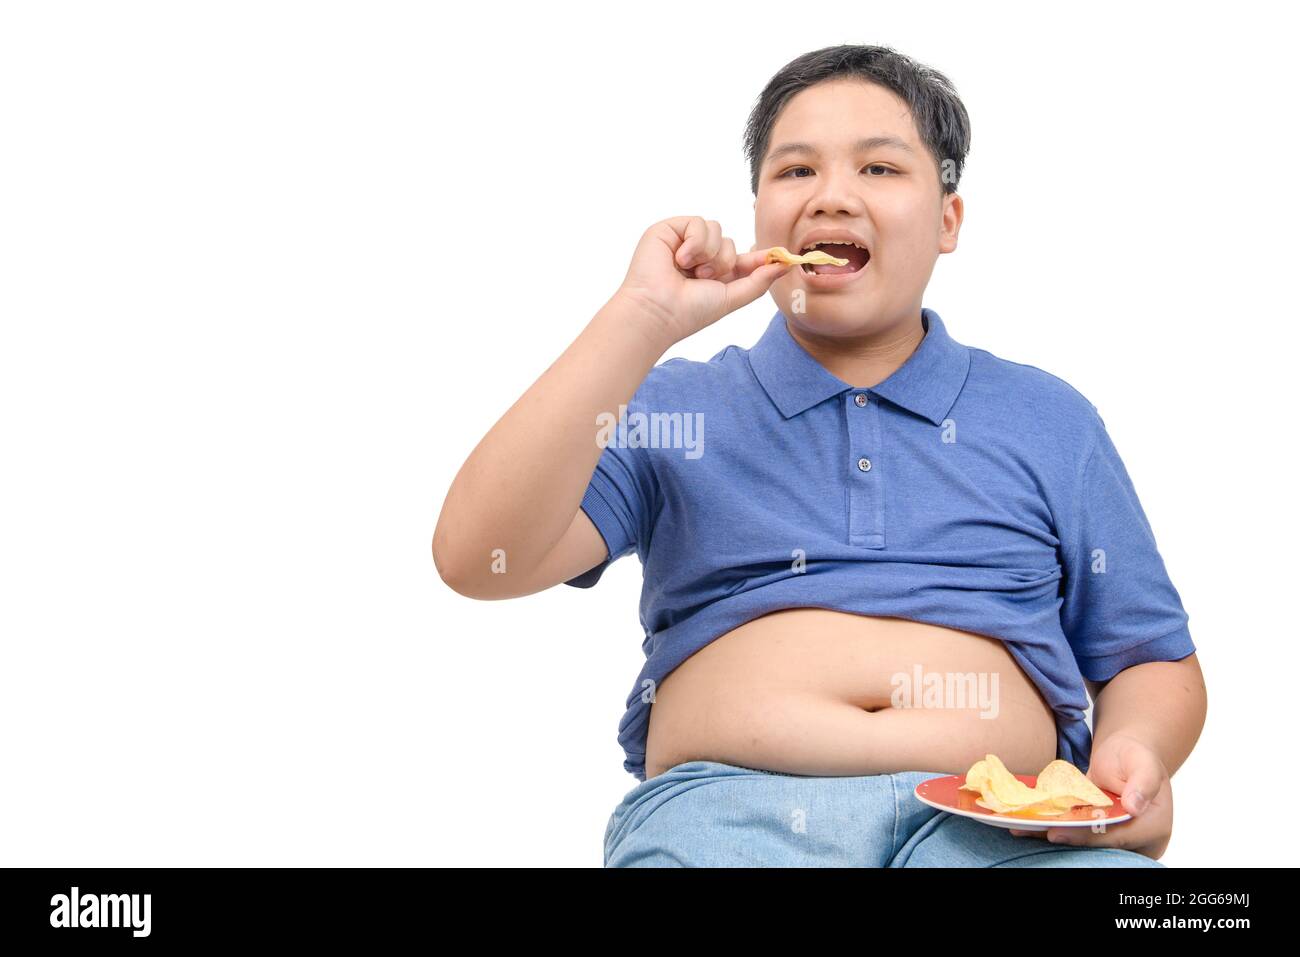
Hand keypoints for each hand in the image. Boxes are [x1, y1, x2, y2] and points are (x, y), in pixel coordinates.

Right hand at [615, 216, 793, 345]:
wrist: (659, 311)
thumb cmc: (689, 311)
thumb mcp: (732, 297)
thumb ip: (759, 281)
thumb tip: (786, 264)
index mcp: (713, 273)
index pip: (741, 258)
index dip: (759, 257)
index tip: (782, 256)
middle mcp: (699, 256)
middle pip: (730, 242)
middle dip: (724, 262)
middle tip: (705, 278)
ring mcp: (684, 242)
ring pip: (716, 230)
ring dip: (709, 253)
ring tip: (690, 270)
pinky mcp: (669, 230)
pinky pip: (698, 222)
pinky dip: (694, 243)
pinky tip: (679, 259)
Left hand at [1008, 733, 1172, 859]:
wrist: (1126, 755)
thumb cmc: (1137, 756)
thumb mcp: (1144, 763)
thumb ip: (1143, 783)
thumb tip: (1134, 806)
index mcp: (1154, 828)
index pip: (1117, 838)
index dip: (1087, 838)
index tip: (1057, 833)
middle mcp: (1134, 840)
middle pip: (1097, 844)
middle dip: (1064, 837)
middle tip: (1031, 829)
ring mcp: (1113, 836)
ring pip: (1081, 839)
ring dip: (1052, 832)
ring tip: (1021, 828)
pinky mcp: (1094, 830)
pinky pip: (1073, 830)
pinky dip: (1052, 825)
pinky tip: (1027, 822)